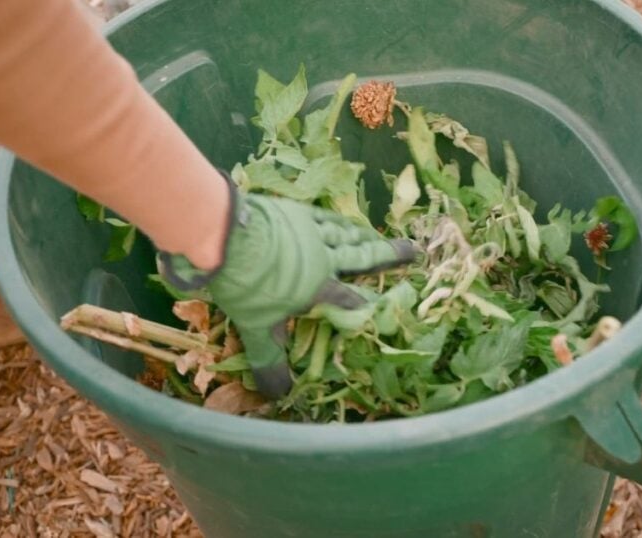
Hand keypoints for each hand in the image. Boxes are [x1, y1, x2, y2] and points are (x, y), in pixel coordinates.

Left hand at [160, 180, 415, 398]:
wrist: (226, 238)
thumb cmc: (246, 286)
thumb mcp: (257, 327)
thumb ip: (270, 358)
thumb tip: (277, 395)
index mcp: (319, 287)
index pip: (350, 299)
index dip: (368, 303)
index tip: (388, 307)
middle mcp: (323, 258)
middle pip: (363, 257)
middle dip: (390, 256)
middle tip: (415, 250)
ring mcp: (311, 231)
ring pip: (346, 234)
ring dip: (365, 237)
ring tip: (380, 237)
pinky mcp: (296, 212)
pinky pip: (325, 216)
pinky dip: (337, 219)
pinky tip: (342, 219)